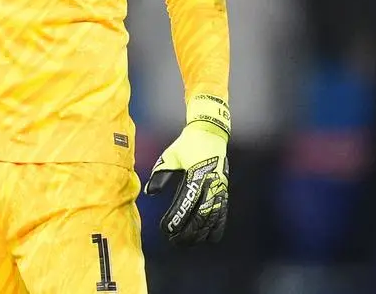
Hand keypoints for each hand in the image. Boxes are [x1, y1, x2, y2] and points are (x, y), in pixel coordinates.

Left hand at [144, 96, 230, 245]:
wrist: (210, 133)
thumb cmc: (187, 145)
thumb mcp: (170, 156)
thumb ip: (160, 175)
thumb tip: (151, 192)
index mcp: (195, 175)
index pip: (185, 203)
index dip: (177, 219)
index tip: (166, 229)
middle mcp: (210, 184)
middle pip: (201, 216)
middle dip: (188, 231)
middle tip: (175, 240)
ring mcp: (219, 188)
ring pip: (212, 218)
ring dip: (200, 233)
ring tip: (188, 242)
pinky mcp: (224, 190)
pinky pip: (223, 213)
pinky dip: (217, 227)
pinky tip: (210, 238)